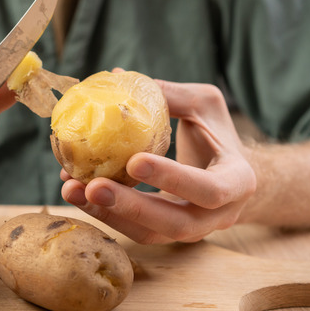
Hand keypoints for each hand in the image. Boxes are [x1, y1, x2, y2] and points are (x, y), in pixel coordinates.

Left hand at [60, 80, 256, 243]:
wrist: (230, 176)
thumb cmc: (217, 134)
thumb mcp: (205, 106)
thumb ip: (169, 94)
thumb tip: (117, 76)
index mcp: (238, 182)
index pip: (208, 188)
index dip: (171, 178)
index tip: (134, 161)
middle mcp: (219, 215)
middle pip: (173, 223)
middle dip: (129, 207)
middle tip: (91, 185)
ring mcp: (192, 231)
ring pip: (148, 234)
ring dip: (107, 214)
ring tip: (71, 189)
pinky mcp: (165, 234)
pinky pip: (134, 230)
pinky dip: (104, 213)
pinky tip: (76, 192)